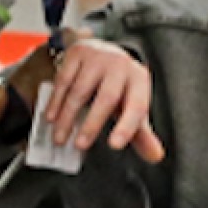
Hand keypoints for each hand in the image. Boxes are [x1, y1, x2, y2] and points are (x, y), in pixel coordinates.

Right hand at [40, 36, 163, 161]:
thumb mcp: (132, 105)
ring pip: (80, 90)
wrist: (101, 51)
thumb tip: (155, 156)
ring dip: (67, 117)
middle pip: (107, 97)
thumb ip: (142, 133)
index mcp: (139, 81)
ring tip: (60, 138)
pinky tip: (51, 117)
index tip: (114, 145)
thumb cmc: (119, 86)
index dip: (126, 127)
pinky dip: (56, 101)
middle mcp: (121, 66)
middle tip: (80, 145)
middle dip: (92, 124)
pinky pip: (63, 80)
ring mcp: (98, 57)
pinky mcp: (77, 53)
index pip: (136, 106)